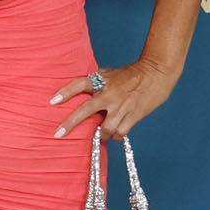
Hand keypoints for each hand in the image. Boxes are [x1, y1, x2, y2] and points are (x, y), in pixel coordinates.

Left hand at [51, 58, 178, 139]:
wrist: (157, 71)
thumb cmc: (130, 73)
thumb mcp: (109, 73)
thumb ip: (95, 83)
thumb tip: (80, 93)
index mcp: (101, 80)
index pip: (78, 84)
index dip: (65, 92)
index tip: (52, 101)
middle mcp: (109, 93)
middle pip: (86, 110)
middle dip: (70, 123)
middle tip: (58, 134)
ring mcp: (122, 105)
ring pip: (106, 128)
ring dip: (101, 135)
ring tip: (100, 137)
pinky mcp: (135, 114)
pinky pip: (122, 131)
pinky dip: (117, 136)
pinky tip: (115, 135)